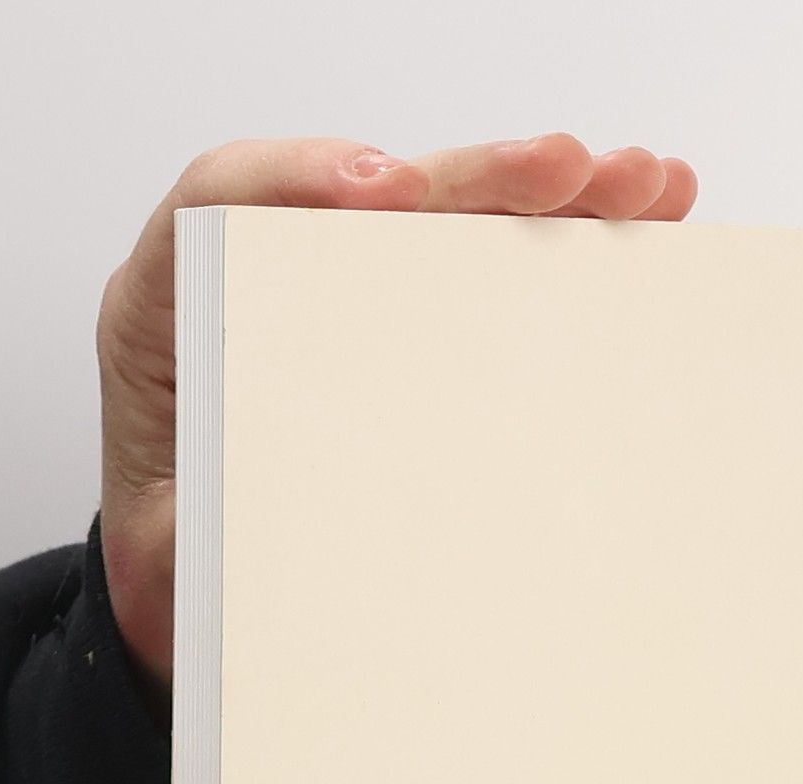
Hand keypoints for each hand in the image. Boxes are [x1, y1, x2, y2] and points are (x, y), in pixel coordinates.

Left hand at [95, 134, 697, 709]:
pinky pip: (475, 267)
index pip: (219, 201)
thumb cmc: (174, 556)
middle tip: (558, 170)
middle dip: (471, 177)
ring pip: (439, 217)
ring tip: (634, 186)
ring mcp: (335, 297)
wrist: (183, 592)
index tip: (380, 192)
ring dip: (541, 196)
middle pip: (366, 193)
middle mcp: (254, 281)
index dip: (296, 176)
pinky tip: (634, 223)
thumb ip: (195, 523)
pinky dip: (556, 244)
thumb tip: (263, 496)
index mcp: (168, 312)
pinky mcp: (394, 326)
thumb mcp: (169, 551)